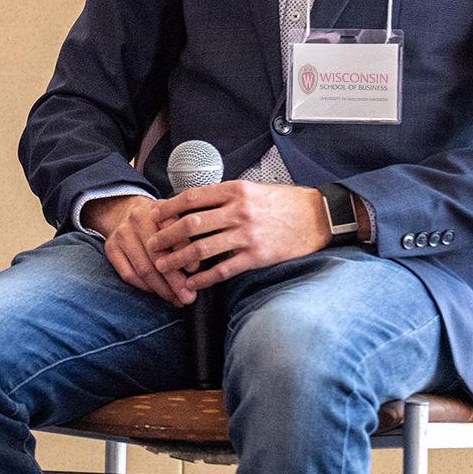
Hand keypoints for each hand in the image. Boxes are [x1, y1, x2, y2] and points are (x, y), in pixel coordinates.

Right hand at [88, 194, 188, 304]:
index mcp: (159, 211)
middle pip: (157, 257)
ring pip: (143, 269)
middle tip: (188, 297)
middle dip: (175, 281)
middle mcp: (137, 219)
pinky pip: (128, 274)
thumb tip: (193, 268)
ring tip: (175, 299)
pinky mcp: (110, 247)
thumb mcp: (175, 221)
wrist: (125, 212)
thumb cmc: (158, 223)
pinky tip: (156, 291)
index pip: (174, 235)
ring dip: (161, 289)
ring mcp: (121, 234)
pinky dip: (144, 287)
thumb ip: (186, 239)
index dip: (185, 255)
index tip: (195, 272)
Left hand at [145, 181, 334, 296]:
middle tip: (152, 245)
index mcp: (235, 191)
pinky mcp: (258, 256)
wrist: (320, 216)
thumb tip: (194, 204)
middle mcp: (239, 211)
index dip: (168, 208)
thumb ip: (225, 196)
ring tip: (164, 266)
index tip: (154, 216)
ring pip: (202, 248)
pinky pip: (224, 269)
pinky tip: (192, 284)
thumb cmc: (285, 202)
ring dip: (178, 259)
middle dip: (166, 236)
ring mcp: (248, 235)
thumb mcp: (253, 189)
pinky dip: (204, 278)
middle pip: (191, 224)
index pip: (191, 198)